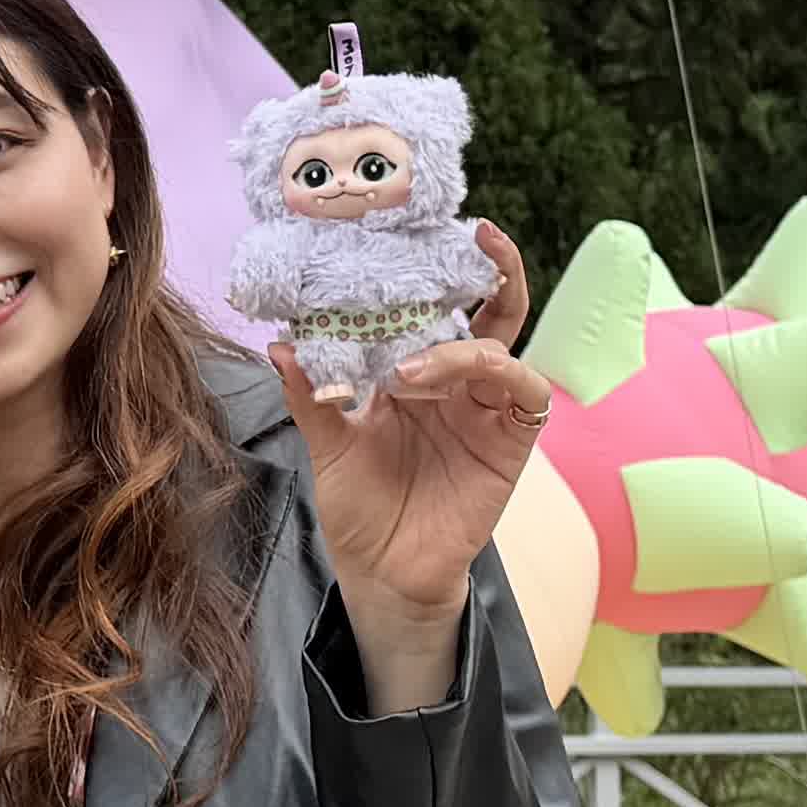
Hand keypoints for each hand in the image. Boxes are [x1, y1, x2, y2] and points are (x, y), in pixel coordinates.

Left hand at [279, 230, 556, 610]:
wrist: (382, 573)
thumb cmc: (359, 507)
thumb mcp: (327, 444)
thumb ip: (311, 392)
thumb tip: (279, 343)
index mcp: (414, 372)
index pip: (433, 307)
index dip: (432, 271)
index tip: (412, 233)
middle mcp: (456, 382)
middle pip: (491, 308)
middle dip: (493, 265)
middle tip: (476, 233)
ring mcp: (486, 409)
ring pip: (499, 348)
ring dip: (460, 346)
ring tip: (410, 370)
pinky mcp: (511, 442)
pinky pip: (526, 393)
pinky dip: (498, 374)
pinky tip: (446, 382)